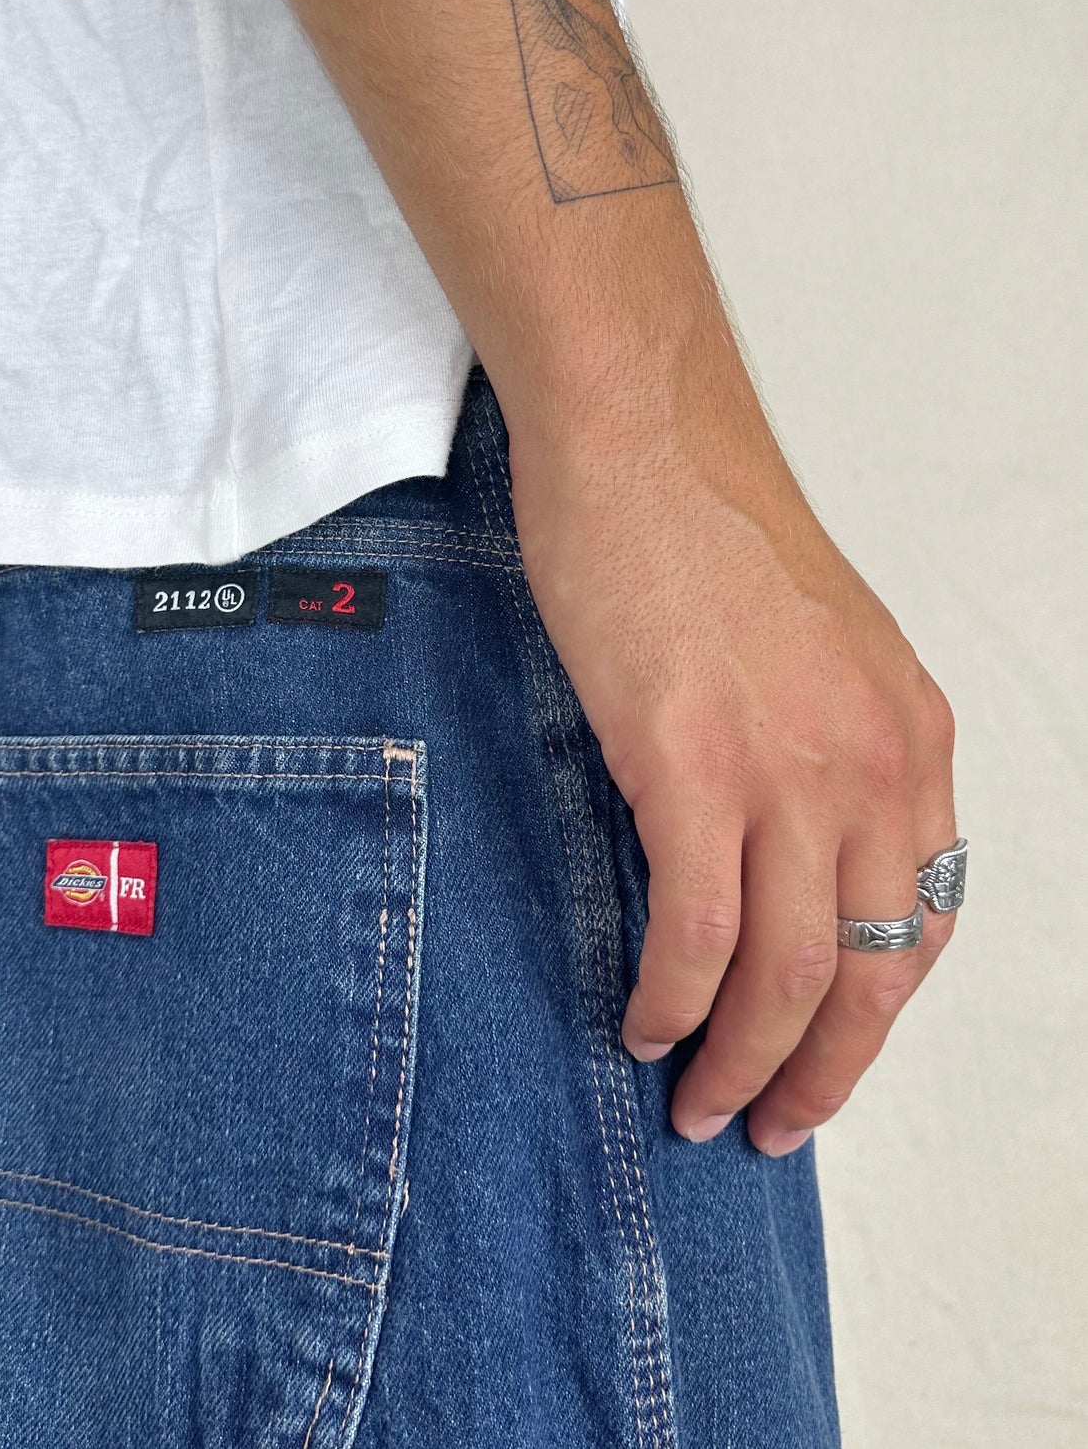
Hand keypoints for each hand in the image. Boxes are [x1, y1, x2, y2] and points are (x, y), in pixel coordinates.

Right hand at [506, 357, 956, 1156]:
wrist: (642, 440)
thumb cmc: (707, 526)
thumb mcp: (816, 650)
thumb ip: (823, 751)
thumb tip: (774, 849)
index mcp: (912, 737)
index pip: (922, 919)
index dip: (877, 1011)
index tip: (830, 1052)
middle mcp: (874, 765)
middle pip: (871, 974)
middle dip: (823, 1072)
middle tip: (771, 1124)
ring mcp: (786, 768)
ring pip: (789, 974)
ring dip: (745, 1062)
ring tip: (701, 1102)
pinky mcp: (690, 765)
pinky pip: (695, 931)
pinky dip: (674, 999)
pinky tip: (647, 1025)